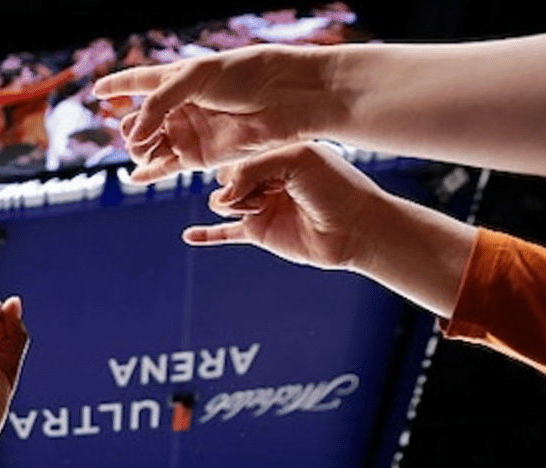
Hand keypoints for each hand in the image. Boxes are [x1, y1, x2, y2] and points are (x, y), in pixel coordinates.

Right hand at [93, 45, 332, 180]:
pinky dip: (151, 174)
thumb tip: (135, 135)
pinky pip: (167, 167)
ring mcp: (190, 131)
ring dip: (140, 149)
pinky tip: (137, 177)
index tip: (96, 91)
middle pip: (140, 120)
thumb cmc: (245, 76)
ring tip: (145, 149)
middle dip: (132, 128)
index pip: (139, 80)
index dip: (117, 85)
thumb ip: (159, 103)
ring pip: (150, 145)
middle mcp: (181, 106)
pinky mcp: (201, 157)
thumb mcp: (195, 77)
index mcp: (178, 77)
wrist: (285, 99)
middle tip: (140, 134)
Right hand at [182, 142, 384, 269]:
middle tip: (262, 193)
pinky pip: (225, 234)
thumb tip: (222, 193)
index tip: (261, 173)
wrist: (356, 228)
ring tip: (255, 209)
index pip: (239, 153)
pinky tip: (190, 236)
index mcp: (277, 154)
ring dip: (232, 205)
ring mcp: (261, 206)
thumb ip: (253, 168)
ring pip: (223, 203)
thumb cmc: (334, 187)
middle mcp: (267, 179)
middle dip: (235, 184)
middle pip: (226, 177)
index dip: (240, 163)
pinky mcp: (260, 233)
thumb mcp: (296, 160)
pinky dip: (207, 235)